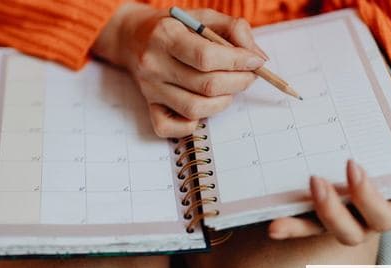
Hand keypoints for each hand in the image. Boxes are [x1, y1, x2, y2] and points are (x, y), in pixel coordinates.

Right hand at [92, 3, 266, 136]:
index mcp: (166, 35)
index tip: (256, 62)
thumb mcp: (202, 16)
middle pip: (206, 85)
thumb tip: (258, 59)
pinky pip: (169, 128)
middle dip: (238, 82)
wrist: (133, 37)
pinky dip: (191, 125)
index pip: (207, 57)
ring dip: (222, 102)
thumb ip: (234, 29)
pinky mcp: (148, 106)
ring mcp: (150, 88)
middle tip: (248, 76)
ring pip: (195, 109)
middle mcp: (154, 63)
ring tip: (228, 89)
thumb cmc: (174, 27)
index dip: (238, 62)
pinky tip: (201, 107)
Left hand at [268, 136, 390, 245]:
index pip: (383, 213)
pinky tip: (271, 224)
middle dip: (333, 211)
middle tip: (315, 180)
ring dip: (302, 223)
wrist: (374, 145)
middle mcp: (363, 219)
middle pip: (350, 231)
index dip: (368, 196)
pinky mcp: (313, 213)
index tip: (352, 165)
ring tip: (279, 217)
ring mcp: (337, 218)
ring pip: (320, 231)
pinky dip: (286, 226)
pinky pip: (299, 224)